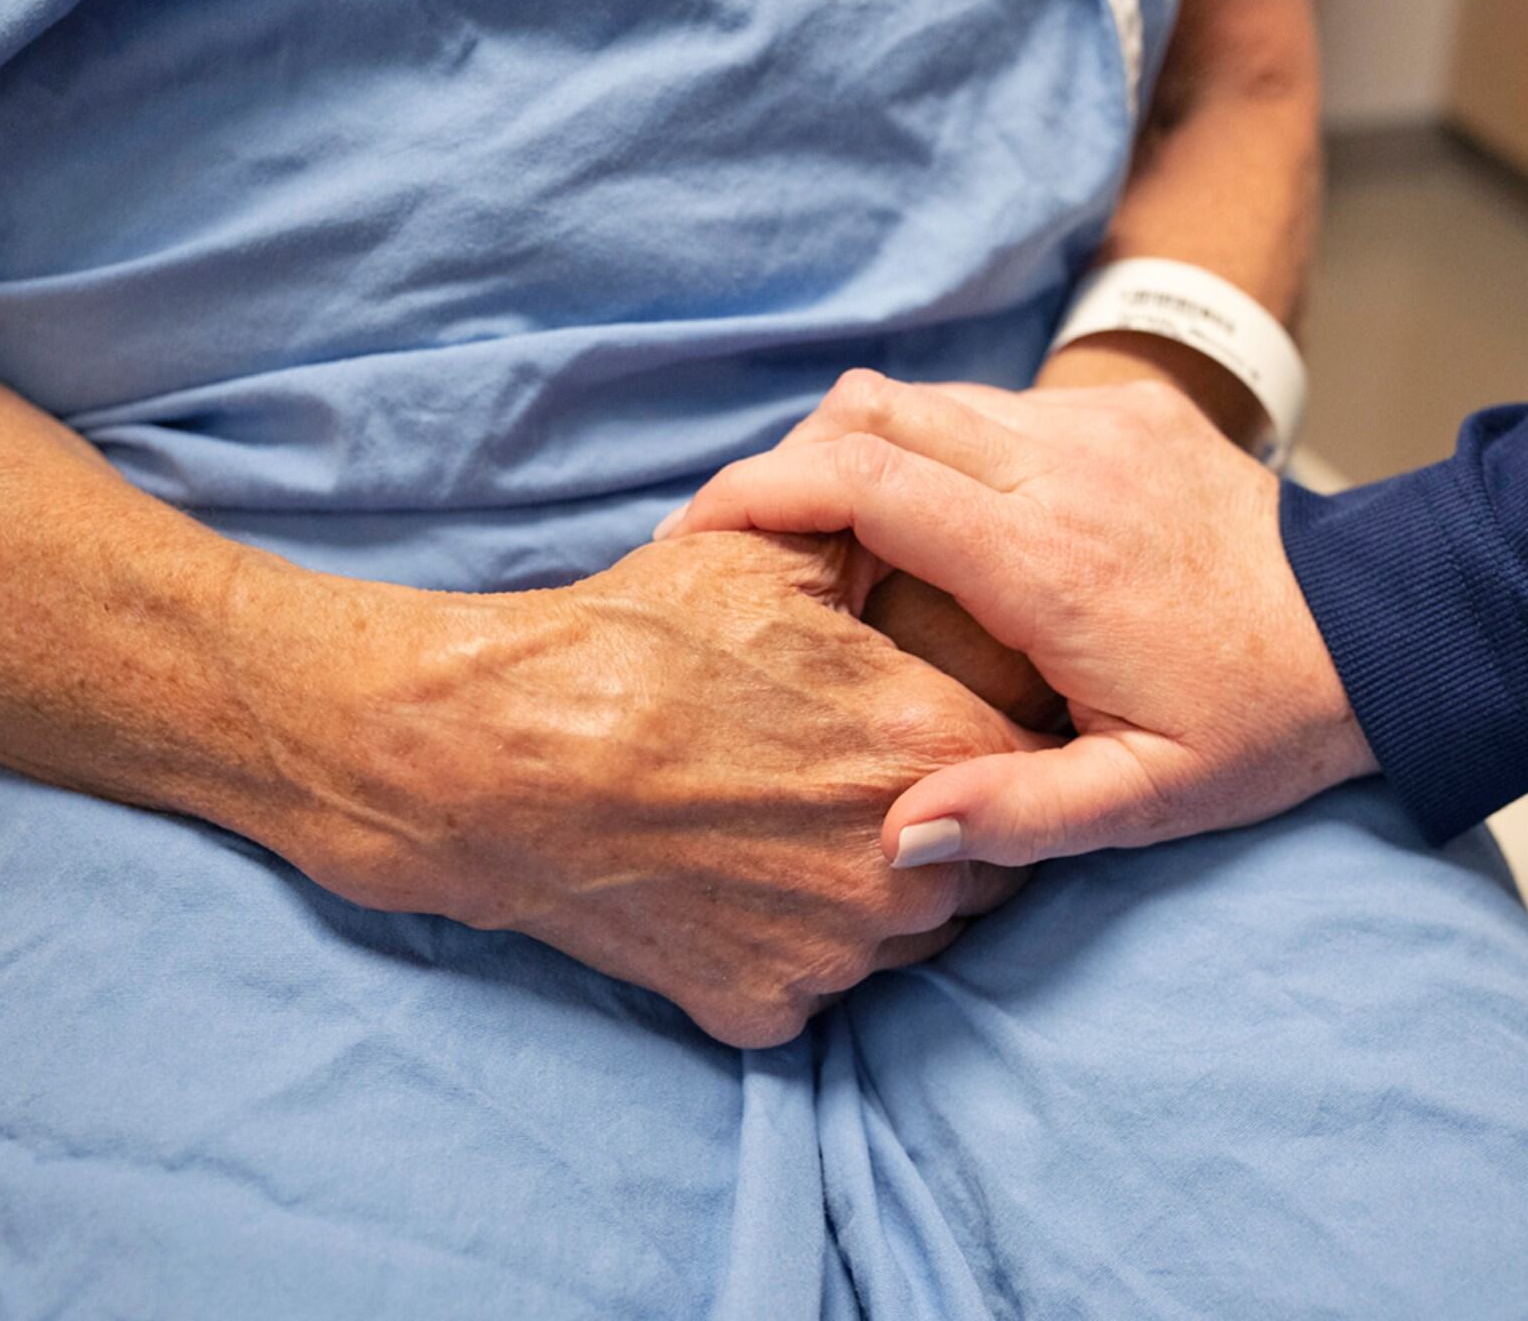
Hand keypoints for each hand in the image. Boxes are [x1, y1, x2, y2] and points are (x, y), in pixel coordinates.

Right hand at [223, 530, 1035, 1046]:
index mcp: (927, 744)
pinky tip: (741, 880)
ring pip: (912, 935)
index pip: (1028, 761)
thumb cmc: (635, 640)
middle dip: (945, 818)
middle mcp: (904, 865)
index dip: (990, 735)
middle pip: (984, 861)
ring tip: (798, 825)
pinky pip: (820, 985)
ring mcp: (839, 951)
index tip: (940, 719)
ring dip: (881, 888)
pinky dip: (794, 943)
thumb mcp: (770, 552)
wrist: (498, 751)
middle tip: (861, 774)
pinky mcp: (768, 1006)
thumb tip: (938, 521)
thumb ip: (884, 542)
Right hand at [664, 369, 1373, 867]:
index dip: (756, 495)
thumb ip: (1017, 816)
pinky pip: (991, 405)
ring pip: (925, 399)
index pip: (861, 481)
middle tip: (740, 543)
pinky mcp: (1125, 408)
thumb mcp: (1147, 801)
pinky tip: (931, 525)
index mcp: (1047, 559)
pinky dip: (932, 449)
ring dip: (857, 456)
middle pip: (870, 412)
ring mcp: (1096, 422)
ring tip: (826, 544)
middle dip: (784, 465)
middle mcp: (1060, 464)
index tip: (694, 537)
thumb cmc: (1263, 724)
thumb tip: (893, 836)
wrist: (1385, 629)